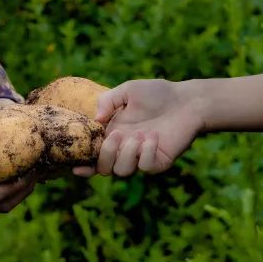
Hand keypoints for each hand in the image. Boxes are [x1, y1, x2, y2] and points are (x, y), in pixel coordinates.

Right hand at [74, 79, 203, 177]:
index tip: (76, 165)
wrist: (186, 100)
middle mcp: (124, 148)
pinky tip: (154, 136)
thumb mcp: (128, 90)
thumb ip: (108, 101)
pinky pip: (146, 167)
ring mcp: (141, 157)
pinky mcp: (159, 161)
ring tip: (140, 134)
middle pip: (104, 168)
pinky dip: (147, 152)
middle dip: (105, 154)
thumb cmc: (156, 93)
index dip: (84, 164)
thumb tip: (95, 119)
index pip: (94, 155)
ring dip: (126, 154)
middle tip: (117, 135)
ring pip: (123, 171)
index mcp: (112, 133)